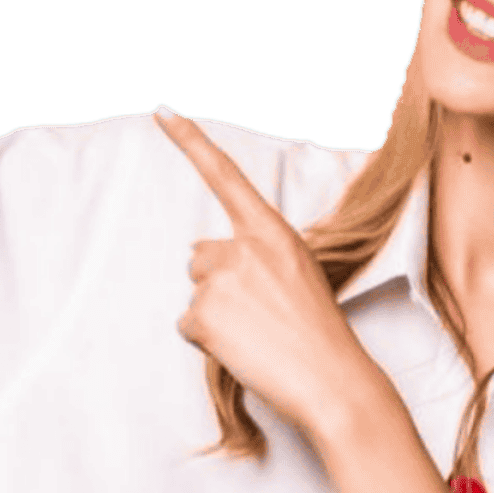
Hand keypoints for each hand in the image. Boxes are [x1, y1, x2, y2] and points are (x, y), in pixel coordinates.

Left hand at [155, 108, 380, 441]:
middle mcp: (242, 247)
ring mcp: (219, 281)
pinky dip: (207, 342)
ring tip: (255, 336)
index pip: (224, 175)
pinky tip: (242, 351)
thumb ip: (254, 253)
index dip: (189, 141)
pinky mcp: (201, 316)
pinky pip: (187, 326)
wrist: (332, 381)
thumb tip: (199, 252)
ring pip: (195, 293)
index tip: (161, 111)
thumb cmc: (319, 331)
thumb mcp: (297, 272)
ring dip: (214, 314)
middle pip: (199, 256)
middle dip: (218, 282)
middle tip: (259, 315)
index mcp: (272, 231)